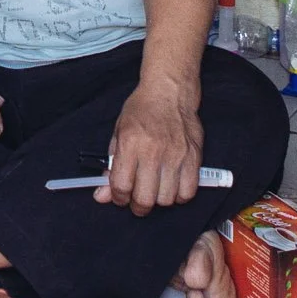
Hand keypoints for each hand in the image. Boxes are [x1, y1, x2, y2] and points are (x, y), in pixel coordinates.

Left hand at [94, 78, 202, 214]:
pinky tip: (172, 186)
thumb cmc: (142, 110)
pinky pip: (188, 192)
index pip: (121, 185)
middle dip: (137, 206)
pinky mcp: (194, 157)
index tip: (120, 196)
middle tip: (137, 200)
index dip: (118, 197)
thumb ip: (110, 166)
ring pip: (166, 199)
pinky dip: (179, 196)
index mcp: (130, 143)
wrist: (169, 91)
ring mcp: (176, 155)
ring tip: (155, 189)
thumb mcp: (118, 133)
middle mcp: (153, 151)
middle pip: (145, 198)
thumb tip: (102, 195)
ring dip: (159, 200)